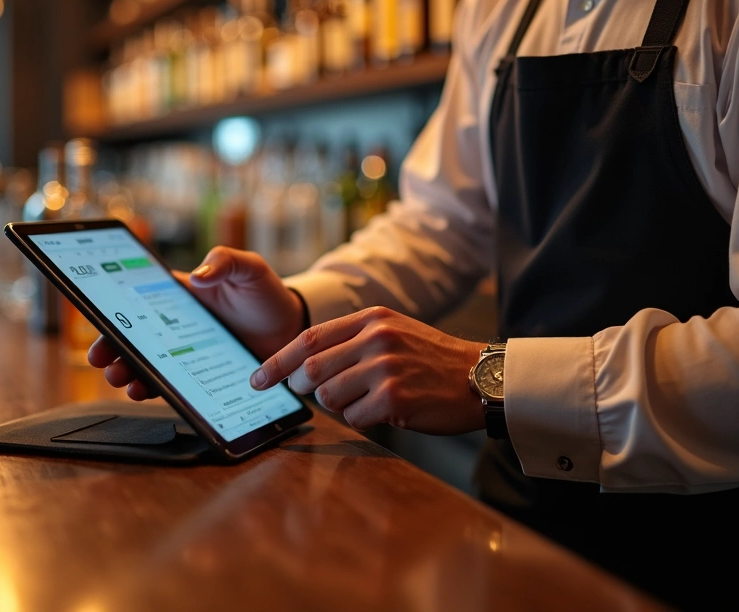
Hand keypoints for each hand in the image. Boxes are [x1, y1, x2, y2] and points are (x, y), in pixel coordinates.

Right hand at [88, 246, 306, 400]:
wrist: (290, 328)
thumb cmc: (266, 292)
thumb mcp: (249, 267)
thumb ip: (225, 262)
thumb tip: (198, 276)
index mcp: (180, 294)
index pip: (137, 301)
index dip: (113, 311)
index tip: (98, 321)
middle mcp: (176, 324)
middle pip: (134, 336)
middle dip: (112, 347)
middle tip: (101, 359)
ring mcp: (185, 351)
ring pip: (147, 362)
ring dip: (127, 371)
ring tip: (120, 377)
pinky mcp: (198, 373)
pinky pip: (170, 382)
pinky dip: (154, 389)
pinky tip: (144, 391)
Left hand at [250, 306, 486, 434]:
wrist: (482, 378)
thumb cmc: (432, 361)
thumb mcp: (394, 332)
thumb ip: (351, 341)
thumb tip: (303, 366)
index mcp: (372, 318)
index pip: (308, 338)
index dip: (276, 361)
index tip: (256, 379)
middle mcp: (377, 339)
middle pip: (311, 369)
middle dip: (301, 388)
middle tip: (308, 394)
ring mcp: (386, 368)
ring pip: (329, 397)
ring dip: (338, 405)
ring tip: (365, 399)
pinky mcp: (395, 399)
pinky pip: (355, 418)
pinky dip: (363, 420)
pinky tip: (386, 411)